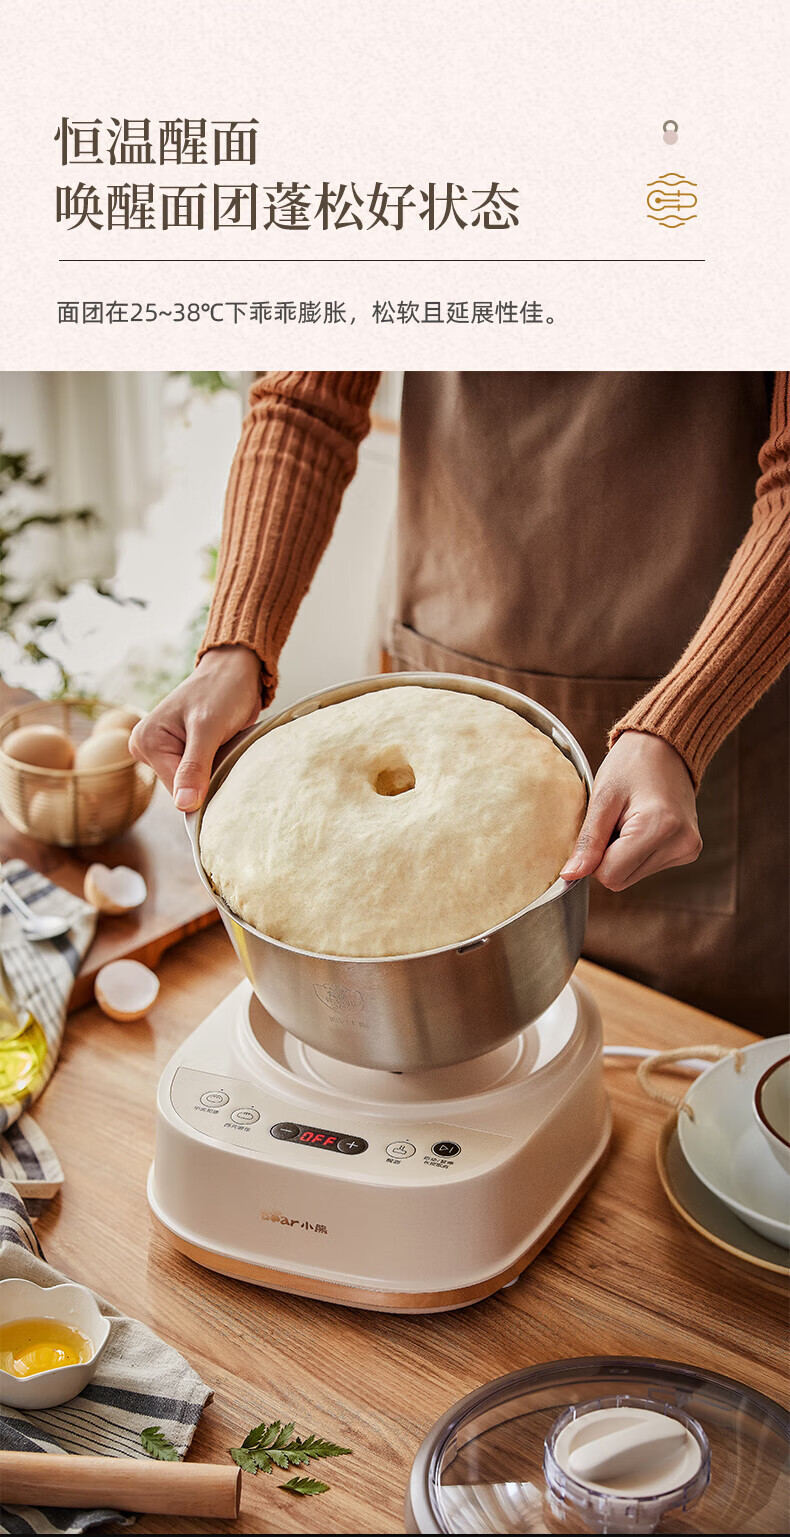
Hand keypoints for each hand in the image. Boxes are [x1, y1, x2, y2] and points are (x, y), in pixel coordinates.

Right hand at [129, 646, 262, 810]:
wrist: (236, 670)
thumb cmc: (222, 690)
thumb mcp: (208, 728)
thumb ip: (194, 767)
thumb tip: (183, 806)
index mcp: (144, 742)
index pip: (175, 790)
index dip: (203, 787)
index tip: (224, 768)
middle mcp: (147, 748)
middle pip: (182, 789)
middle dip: (208, 778)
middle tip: (225, 752)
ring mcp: (164, 751)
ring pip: (192, 784)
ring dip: (213, 773)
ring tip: (224, 748)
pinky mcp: (180, 752)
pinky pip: (198, 775)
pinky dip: (215, 769)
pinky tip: (223, 751)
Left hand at [560, 731, 701, 890]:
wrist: (666, 747)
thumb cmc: (631, 765)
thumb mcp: (603, 798)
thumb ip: (588, 841)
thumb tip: (570, 876)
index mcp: (661, 827)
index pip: (610, 875)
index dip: (595, 857)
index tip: (601, 827)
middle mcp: (681, 844)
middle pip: (621, 879)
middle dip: (608, 856)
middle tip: (615, 821)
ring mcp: (688, 850)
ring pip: (632, 876)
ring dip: (621, 854)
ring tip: (629, 819)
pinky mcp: (688, 852)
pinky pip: (646, 868)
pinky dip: (636, 852)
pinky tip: (642, 825)